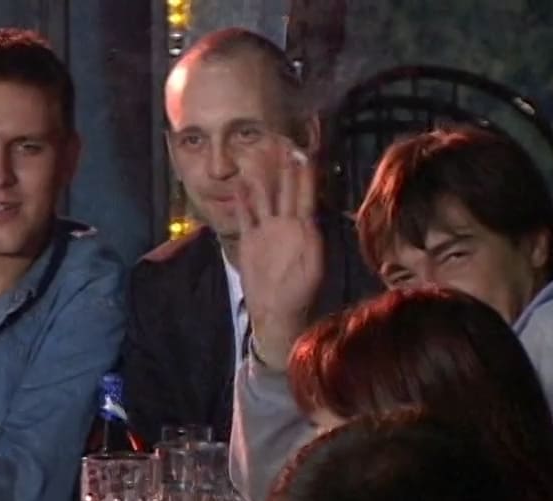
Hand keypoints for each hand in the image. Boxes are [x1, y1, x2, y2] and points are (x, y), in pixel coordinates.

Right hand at [236, 138, 324, 370]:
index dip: (306, 170)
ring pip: (264, 197)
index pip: (306, 191)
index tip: (306, 146)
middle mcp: (286, 224)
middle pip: (285, 188)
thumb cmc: (301, 293)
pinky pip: (246, 215)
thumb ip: (309, 239)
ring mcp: (267, 231)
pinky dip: (243, 200)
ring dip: (261, 176)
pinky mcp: (251, 240)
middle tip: (282, 136)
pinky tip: (239, 184)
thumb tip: (308, 218)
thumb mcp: (313, 265)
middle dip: (284, 164)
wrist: (278, 313)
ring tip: (256, 152)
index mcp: (305, 228)